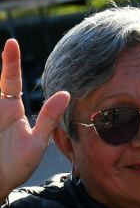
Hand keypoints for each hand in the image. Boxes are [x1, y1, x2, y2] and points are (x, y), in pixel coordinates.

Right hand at [0, 39, 69, 199]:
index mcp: (10, 109)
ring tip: (0, 55)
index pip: (10, 79)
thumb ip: (48, 118)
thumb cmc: (15, 166)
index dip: (9, 61)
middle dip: (1, 63)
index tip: (11, 42)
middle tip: (9, 43)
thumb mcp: (36, 142)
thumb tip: (66, 94)